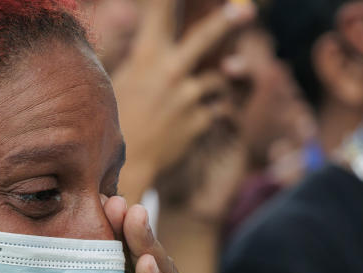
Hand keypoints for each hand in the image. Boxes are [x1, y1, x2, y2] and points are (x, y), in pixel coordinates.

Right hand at [113, 0, 255, 201]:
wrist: (128, 167)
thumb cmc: (116, 122)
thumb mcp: (116, 80)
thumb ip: (132, 51)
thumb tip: (127, 18)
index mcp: (147, 56)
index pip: (161, 12)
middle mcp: (171, 71)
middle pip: (206, 36)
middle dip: (227, 20)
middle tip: (246, 11)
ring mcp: (189, 96)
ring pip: (218, 78)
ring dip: (216, 83)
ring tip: (200, 93)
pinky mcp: (202, 120)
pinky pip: (216, 108)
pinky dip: (209, 112)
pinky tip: (190, 123)